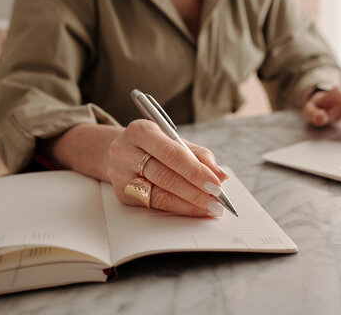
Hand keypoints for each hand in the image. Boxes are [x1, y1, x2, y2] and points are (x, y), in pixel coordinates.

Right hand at [106, 119, 227, 216]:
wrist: (120, 151)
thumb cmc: (153, 144)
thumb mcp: (174, 140)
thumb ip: (198, 155)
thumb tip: (220, 175)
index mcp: (142, 131)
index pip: (172, 153)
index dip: (196, 170)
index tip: (217, 184)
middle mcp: (126, 151)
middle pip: (165, 175)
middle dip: (195, 190)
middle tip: (217, 200)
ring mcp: (121, 174)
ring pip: (159, 194)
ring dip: (189, 203)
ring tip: (210, 208)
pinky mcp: (123, 193)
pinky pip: (154, 204)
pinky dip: (178, 208)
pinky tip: (193, 209)